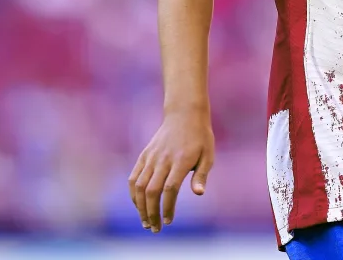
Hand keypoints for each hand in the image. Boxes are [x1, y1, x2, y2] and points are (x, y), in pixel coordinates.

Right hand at [128, 107, 214, 232]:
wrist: (184, 114)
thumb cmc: (200, 137)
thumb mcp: (208, 155)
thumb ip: (202, 175)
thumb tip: (199, 194)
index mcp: (181, 160)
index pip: (170, 189)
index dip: (168, 207)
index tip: (169, 221)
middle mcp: (163, 159)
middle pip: (152, 191)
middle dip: (151, 213)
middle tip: (155, 228)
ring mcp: (151, 157)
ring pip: (140, 186)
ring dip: (140, 207)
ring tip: (145, 222)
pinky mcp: (144, 155)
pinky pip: (134, 177)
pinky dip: (133, 193)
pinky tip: (138, 205)